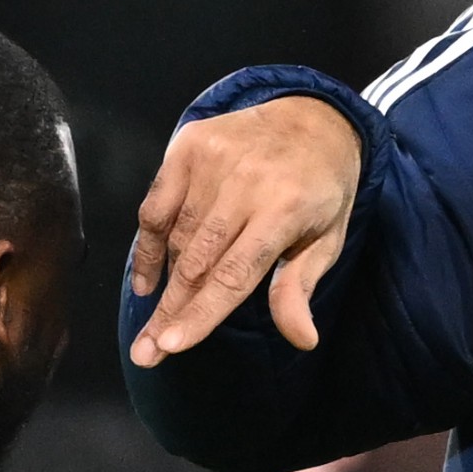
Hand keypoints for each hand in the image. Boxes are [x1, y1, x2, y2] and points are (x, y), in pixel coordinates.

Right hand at [125, 96, 364, 365]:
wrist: (312, 118)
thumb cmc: (321, 190)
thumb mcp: (326, 239)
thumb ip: (301, 287)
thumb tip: (302, 340)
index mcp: (285, 209)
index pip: (234, 274)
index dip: (201, 313)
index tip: (171, 345)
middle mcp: (245, 182)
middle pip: (197, 261)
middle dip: (170, 311)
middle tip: (146, 353)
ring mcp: (213, 160)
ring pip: (176, 236)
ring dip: (163, 284)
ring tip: (154, 324)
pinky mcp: (189, 145)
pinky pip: (156, 205)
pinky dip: (148, 244)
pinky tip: (147, 278)